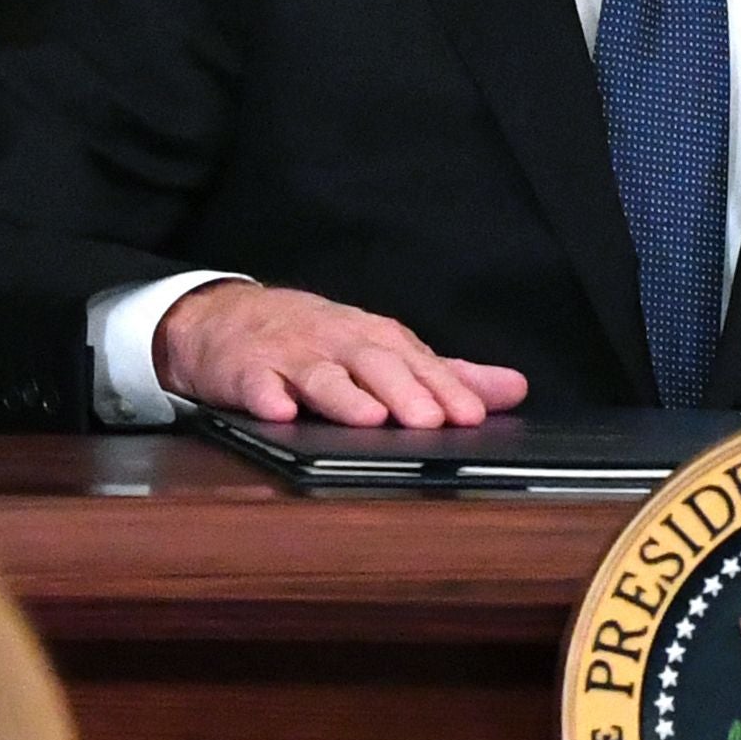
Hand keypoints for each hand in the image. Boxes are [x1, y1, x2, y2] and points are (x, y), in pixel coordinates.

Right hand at [154, 281, 532, 427]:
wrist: (227, 319)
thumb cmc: (315, 339)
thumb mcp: (382, 350)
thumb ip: (445, 373)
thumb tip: (513, 389)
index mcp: (373, 339)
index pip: (415, 362)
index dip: (444, 388)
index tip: (471, 415)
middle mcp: (336, 343)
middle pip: (372, 364)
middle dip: (402, 391)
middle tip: (430, 420)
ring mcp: (289, 356)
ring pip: (319, 375)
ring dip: (344, 396)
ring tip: (369, 419)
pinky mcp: (245, 372)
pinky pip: (255, 385)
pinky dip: (267, 397)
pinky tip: (281, 413)